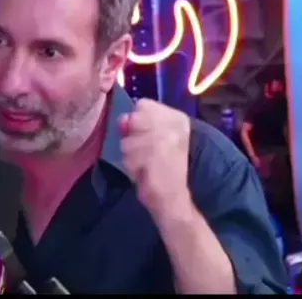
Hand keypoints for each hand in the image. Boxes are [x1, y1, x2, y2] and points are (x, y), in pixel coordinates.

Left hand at [119, 99, 191, 217]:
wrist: (174, 197)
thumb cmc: (163, 168)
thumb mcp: (153, 141)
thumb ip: (137, 125)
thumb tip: (123, 119)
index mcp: (178, 118)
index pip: (143, 104)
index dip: (137, 122)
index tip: (145, 137)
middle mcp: (174, 124)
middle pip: (134, 119)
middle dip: (133, 139)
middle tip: (146, 154)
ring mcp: (165, 139)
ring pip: (128, 139)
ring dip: (132, 155)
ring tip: (146, 165)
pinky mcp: (155, 154)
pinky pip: (128, 155)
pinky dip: (132, 165)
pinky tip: (145, 172)